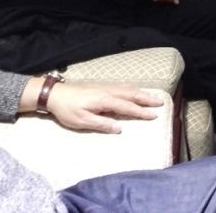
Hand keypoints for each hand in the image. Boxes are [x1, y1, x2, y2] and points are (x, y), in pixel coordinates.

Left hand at [22, 79, 163, 133]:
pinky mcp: (99, 87)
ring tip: (152, 95)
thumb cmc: (67, 110)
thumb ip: (102, 124)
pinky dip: (131, 88)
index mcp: (104, 100)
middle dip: (146, 98)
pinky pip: (120, 86)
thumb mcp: (83, 121)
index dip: (141, 112)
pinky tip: (133, 90)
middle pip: (130, 94)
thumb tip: (120, 129)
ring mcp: (103, 88)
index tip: (154, 115)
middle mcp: (106, 91)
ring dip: (140, 92)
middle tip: (161, 101)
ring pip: (126, 89)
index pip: (127, 106)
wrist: (53, 94)